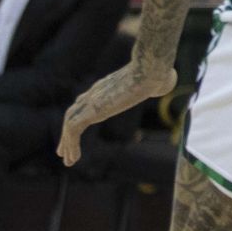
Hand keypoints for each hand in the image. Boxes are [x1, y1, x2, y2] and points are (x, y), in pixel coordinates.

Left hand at [58, 57, 174, 165]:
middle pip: (74, 112)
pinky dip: (70, 144)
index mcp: (108, 86)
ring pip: (70, 123)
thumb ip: (159, 83)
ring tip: (68, 160)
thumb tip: (167, 82)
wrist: (151, 70)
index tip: (77, 129)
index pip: (86, 100)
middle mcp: (96, 92)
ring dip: (67, 142)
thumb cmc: (159, 73)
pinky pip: (74, 130)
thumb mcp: (160, 79)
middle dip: (67, 132)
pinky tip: (72, 158)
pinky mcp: (91, 110)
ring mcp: (91, 100)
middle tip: (64, 150)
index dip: (80, 116)